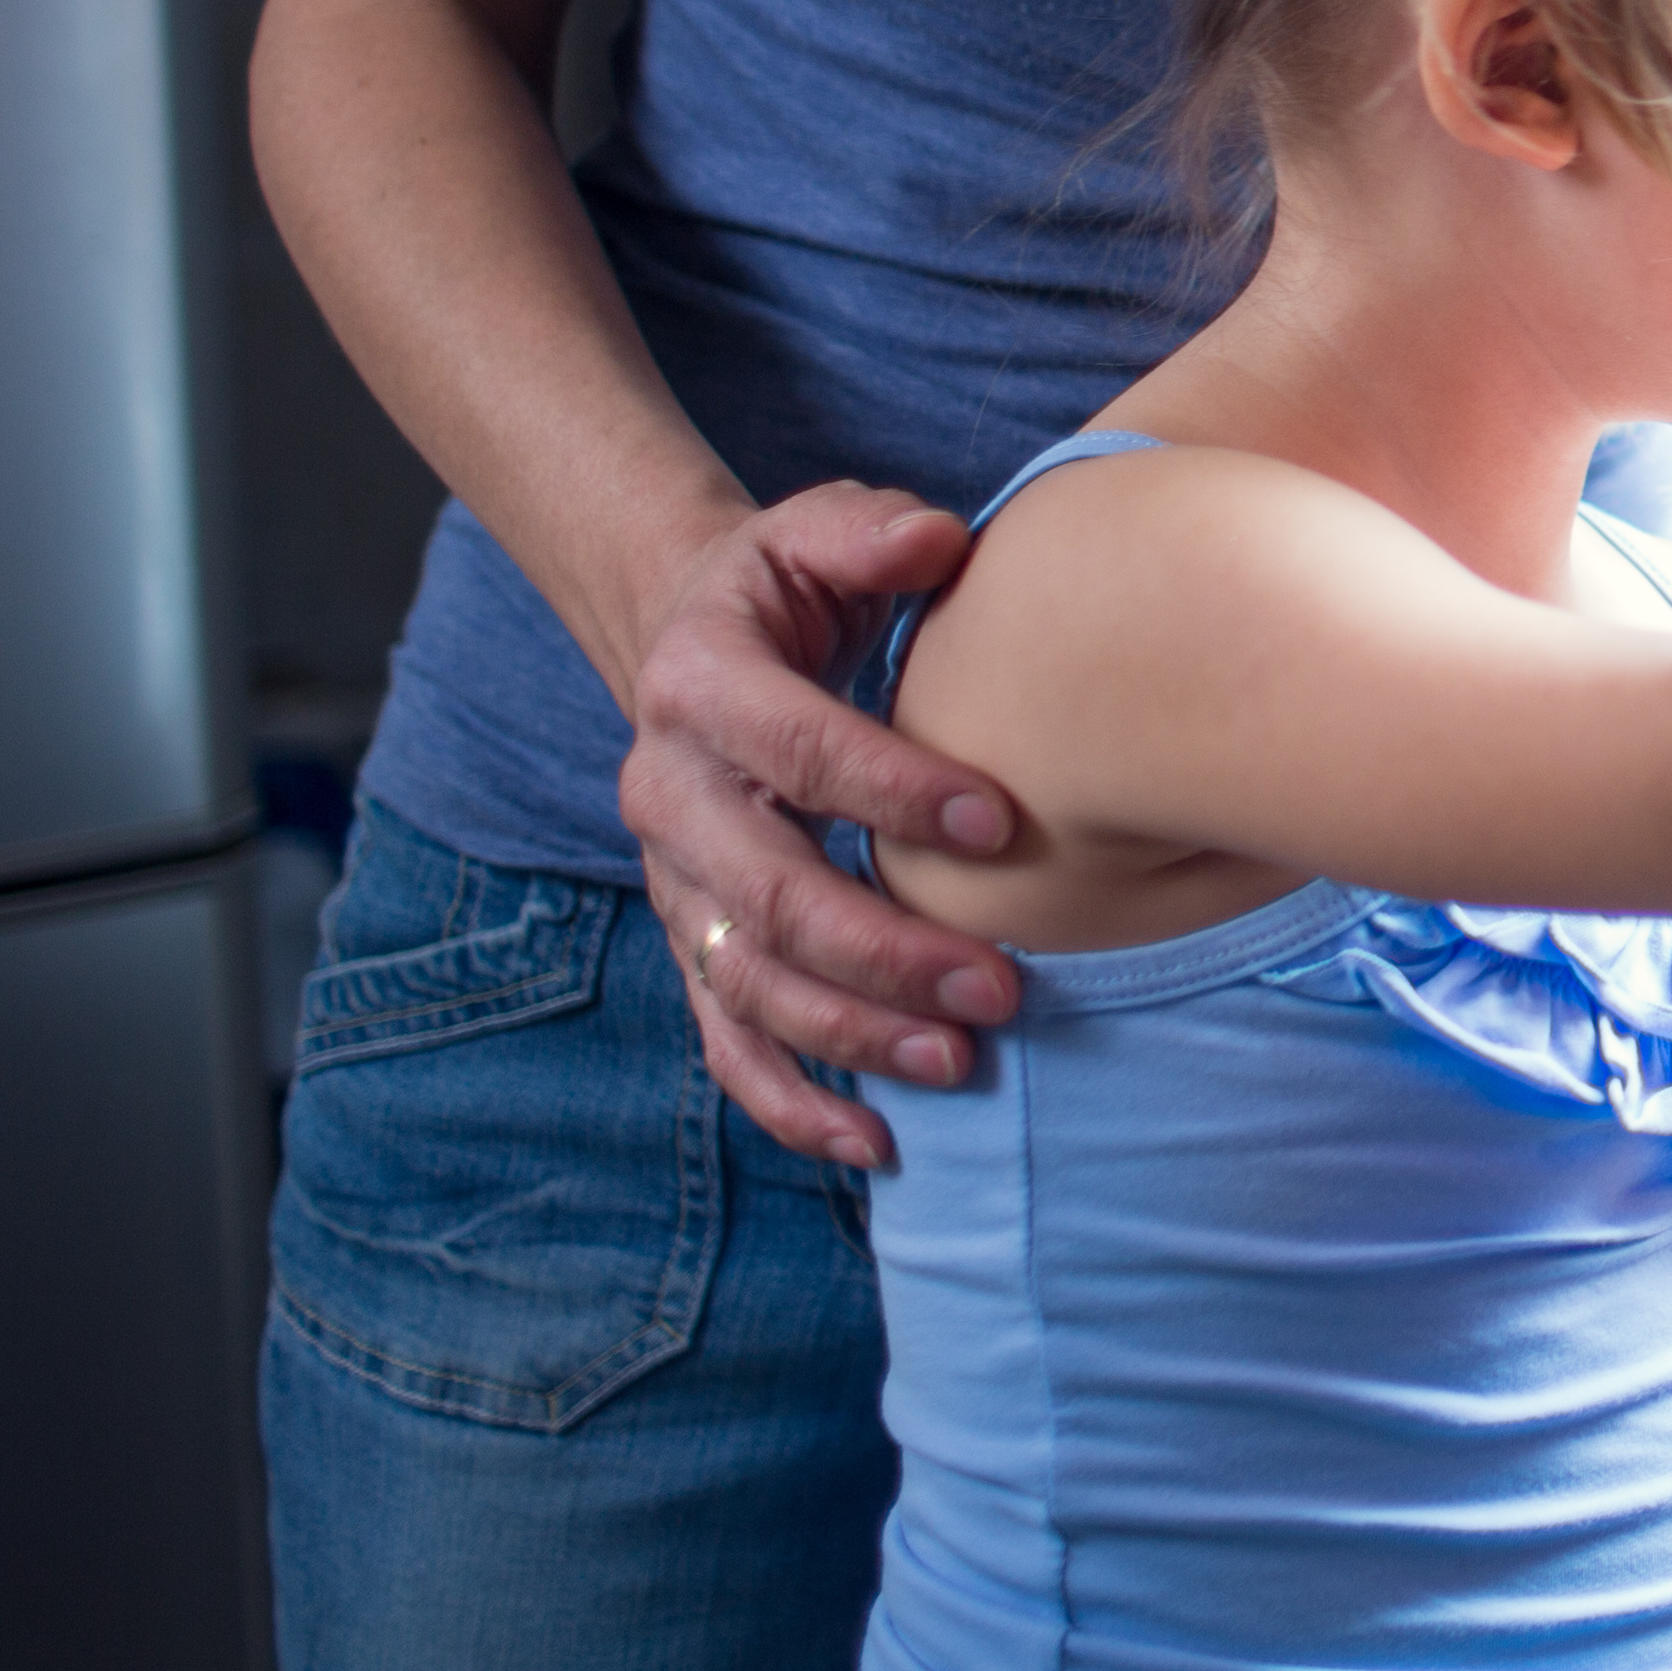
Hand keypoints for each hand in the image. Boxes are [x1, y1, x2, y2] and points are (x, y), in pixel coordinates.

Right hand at [610, 481, 1016, 1171]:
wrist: (688, 638)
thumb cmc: (786, 586)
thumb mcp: (816, 528)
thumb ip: (872, 531)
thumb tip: (937, 540)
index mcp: (701, 688)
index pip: (797, 750)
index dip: (893, 790)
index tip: (1003, 823)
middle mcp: (668, 795)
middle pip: (765, 895)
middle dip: (882, 950)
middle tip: (999, 988)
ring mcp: (673, 883)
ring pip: (745, 983)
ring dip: (849, 1036)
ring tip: (959, 1063)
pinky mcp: (691, 940)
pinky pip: (727, 1039)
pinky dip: (791, 1101)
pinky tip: (875, 1142)